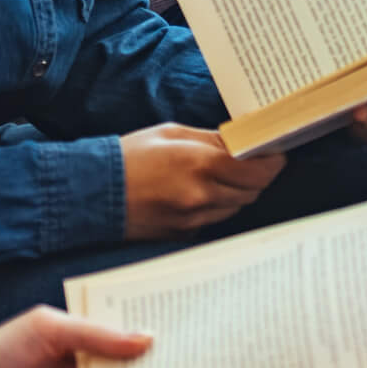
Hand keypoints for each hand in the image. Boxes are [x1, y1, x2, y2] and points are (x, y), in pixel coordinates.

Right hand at [121, 124, 284, 240]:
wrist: (90, 194)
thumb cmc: (129, 156)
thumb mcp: (170, 133)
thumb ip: (211, 139)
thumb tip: (242, 142)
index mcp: (199, 163)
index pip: (257, 168)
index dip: (272, 161)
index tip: (276, 152)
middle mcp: (201, 195)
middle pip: (253, 190)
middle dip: (260, 175)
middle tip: (258, 161)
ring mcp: (194, 218)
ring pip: (237, 206)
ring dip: (241, 191)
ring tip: (232, 175)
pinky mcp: (186, 234)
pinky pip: (217, 218)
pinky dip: (221, 205)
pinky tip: (209, 192)